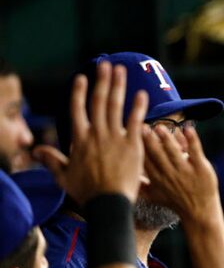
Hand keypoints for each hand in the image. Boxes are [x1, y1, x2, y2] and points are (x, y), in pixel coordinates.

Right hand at [35, 62, 147, 203]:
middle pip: (99, 101)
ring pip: (116, 106)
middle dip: (102, 80)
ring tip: (121, 70)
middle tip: (106, 64)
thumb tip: (36, 150)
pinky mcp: (132, 145)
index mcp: (79, 139)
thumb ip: (52, 160)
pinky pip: (135, 121)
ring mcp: (115, 138)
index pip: (77, 109)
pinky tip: (142, 93)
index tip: (82, 77)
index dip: (79, 92)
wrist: (108, 203)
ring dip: (118, 86)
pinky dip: (138, 106)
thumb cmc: (86, 193)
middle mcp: (96, 134)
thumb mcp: (64, 176)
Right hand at [141, 125, 220, 226]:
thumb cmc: (176, 202)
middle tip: (142, 127)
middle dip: (149, 141)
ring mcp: (186, 171)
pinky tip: (188, 129)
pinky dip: (192, 140)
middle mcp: (170, 175)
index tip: (131, 133)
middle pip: (157, 155)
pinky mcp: (201, 169)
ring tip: (160, 127)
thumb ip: (140, 185)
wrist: (200, 212)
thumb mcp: (154, 196)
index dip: (139, 147)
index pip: (146, 161)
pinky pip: (195, 152)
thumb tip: (122, 177)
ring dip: (167, 139)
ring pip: (174, 153)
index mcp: (157, 179)